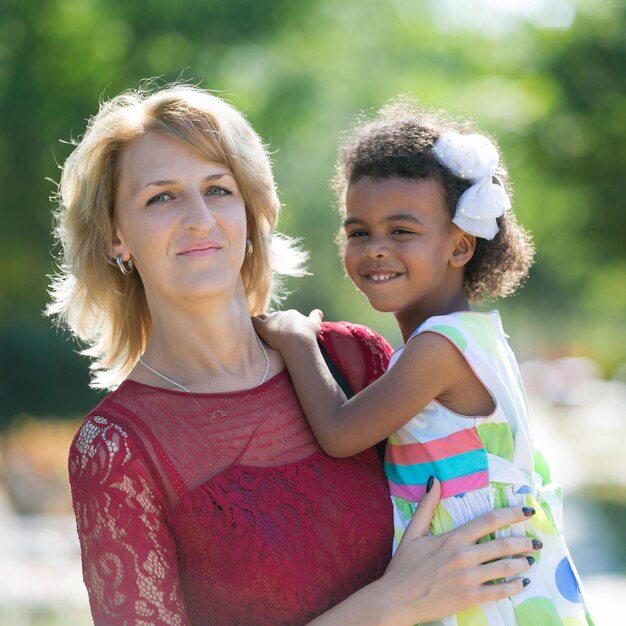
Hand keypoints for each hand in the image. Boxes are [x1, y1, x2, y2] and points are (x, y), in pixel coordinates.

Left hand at [252, 309, 322, 350]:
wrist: (298, 341)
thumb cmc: (308, 335)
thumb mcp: (316, 324)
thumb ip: (316, 317)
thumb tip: (318, 311)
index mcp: (292, 314)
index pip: (287, 317)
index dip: (286, 324)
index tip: (287, 332)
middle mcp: (281, 314)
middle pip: (275, 316)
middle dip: (274, 322)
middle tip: (274, 332)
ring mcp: (271, 320)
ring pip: (263, 317)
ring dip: (261, 321)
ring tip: (260, 329)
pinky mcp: (263, 327)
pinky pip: (253, 321)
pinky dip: (251, 322)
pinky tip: (247, 326)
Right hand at [377, 479, 537, 624]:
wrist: (397, 599)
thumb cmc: (404, 566)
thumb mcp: (413, 532)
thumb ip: (426, 506)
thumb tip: (435, 481)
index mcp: (453, 538)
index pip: (488, 521)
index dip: (511, 514)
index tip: (526, 511)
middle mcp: (465, 556)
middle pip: (502, 545)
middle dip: (523, 542)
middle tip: (535, 542)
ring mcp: (469, 578)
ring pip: (504, 568)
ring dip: (521, 562)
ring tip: (530, 560)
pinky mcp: (470, 598)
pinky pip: (499, 591)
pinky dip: (514, 586)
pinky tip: (521, 583)